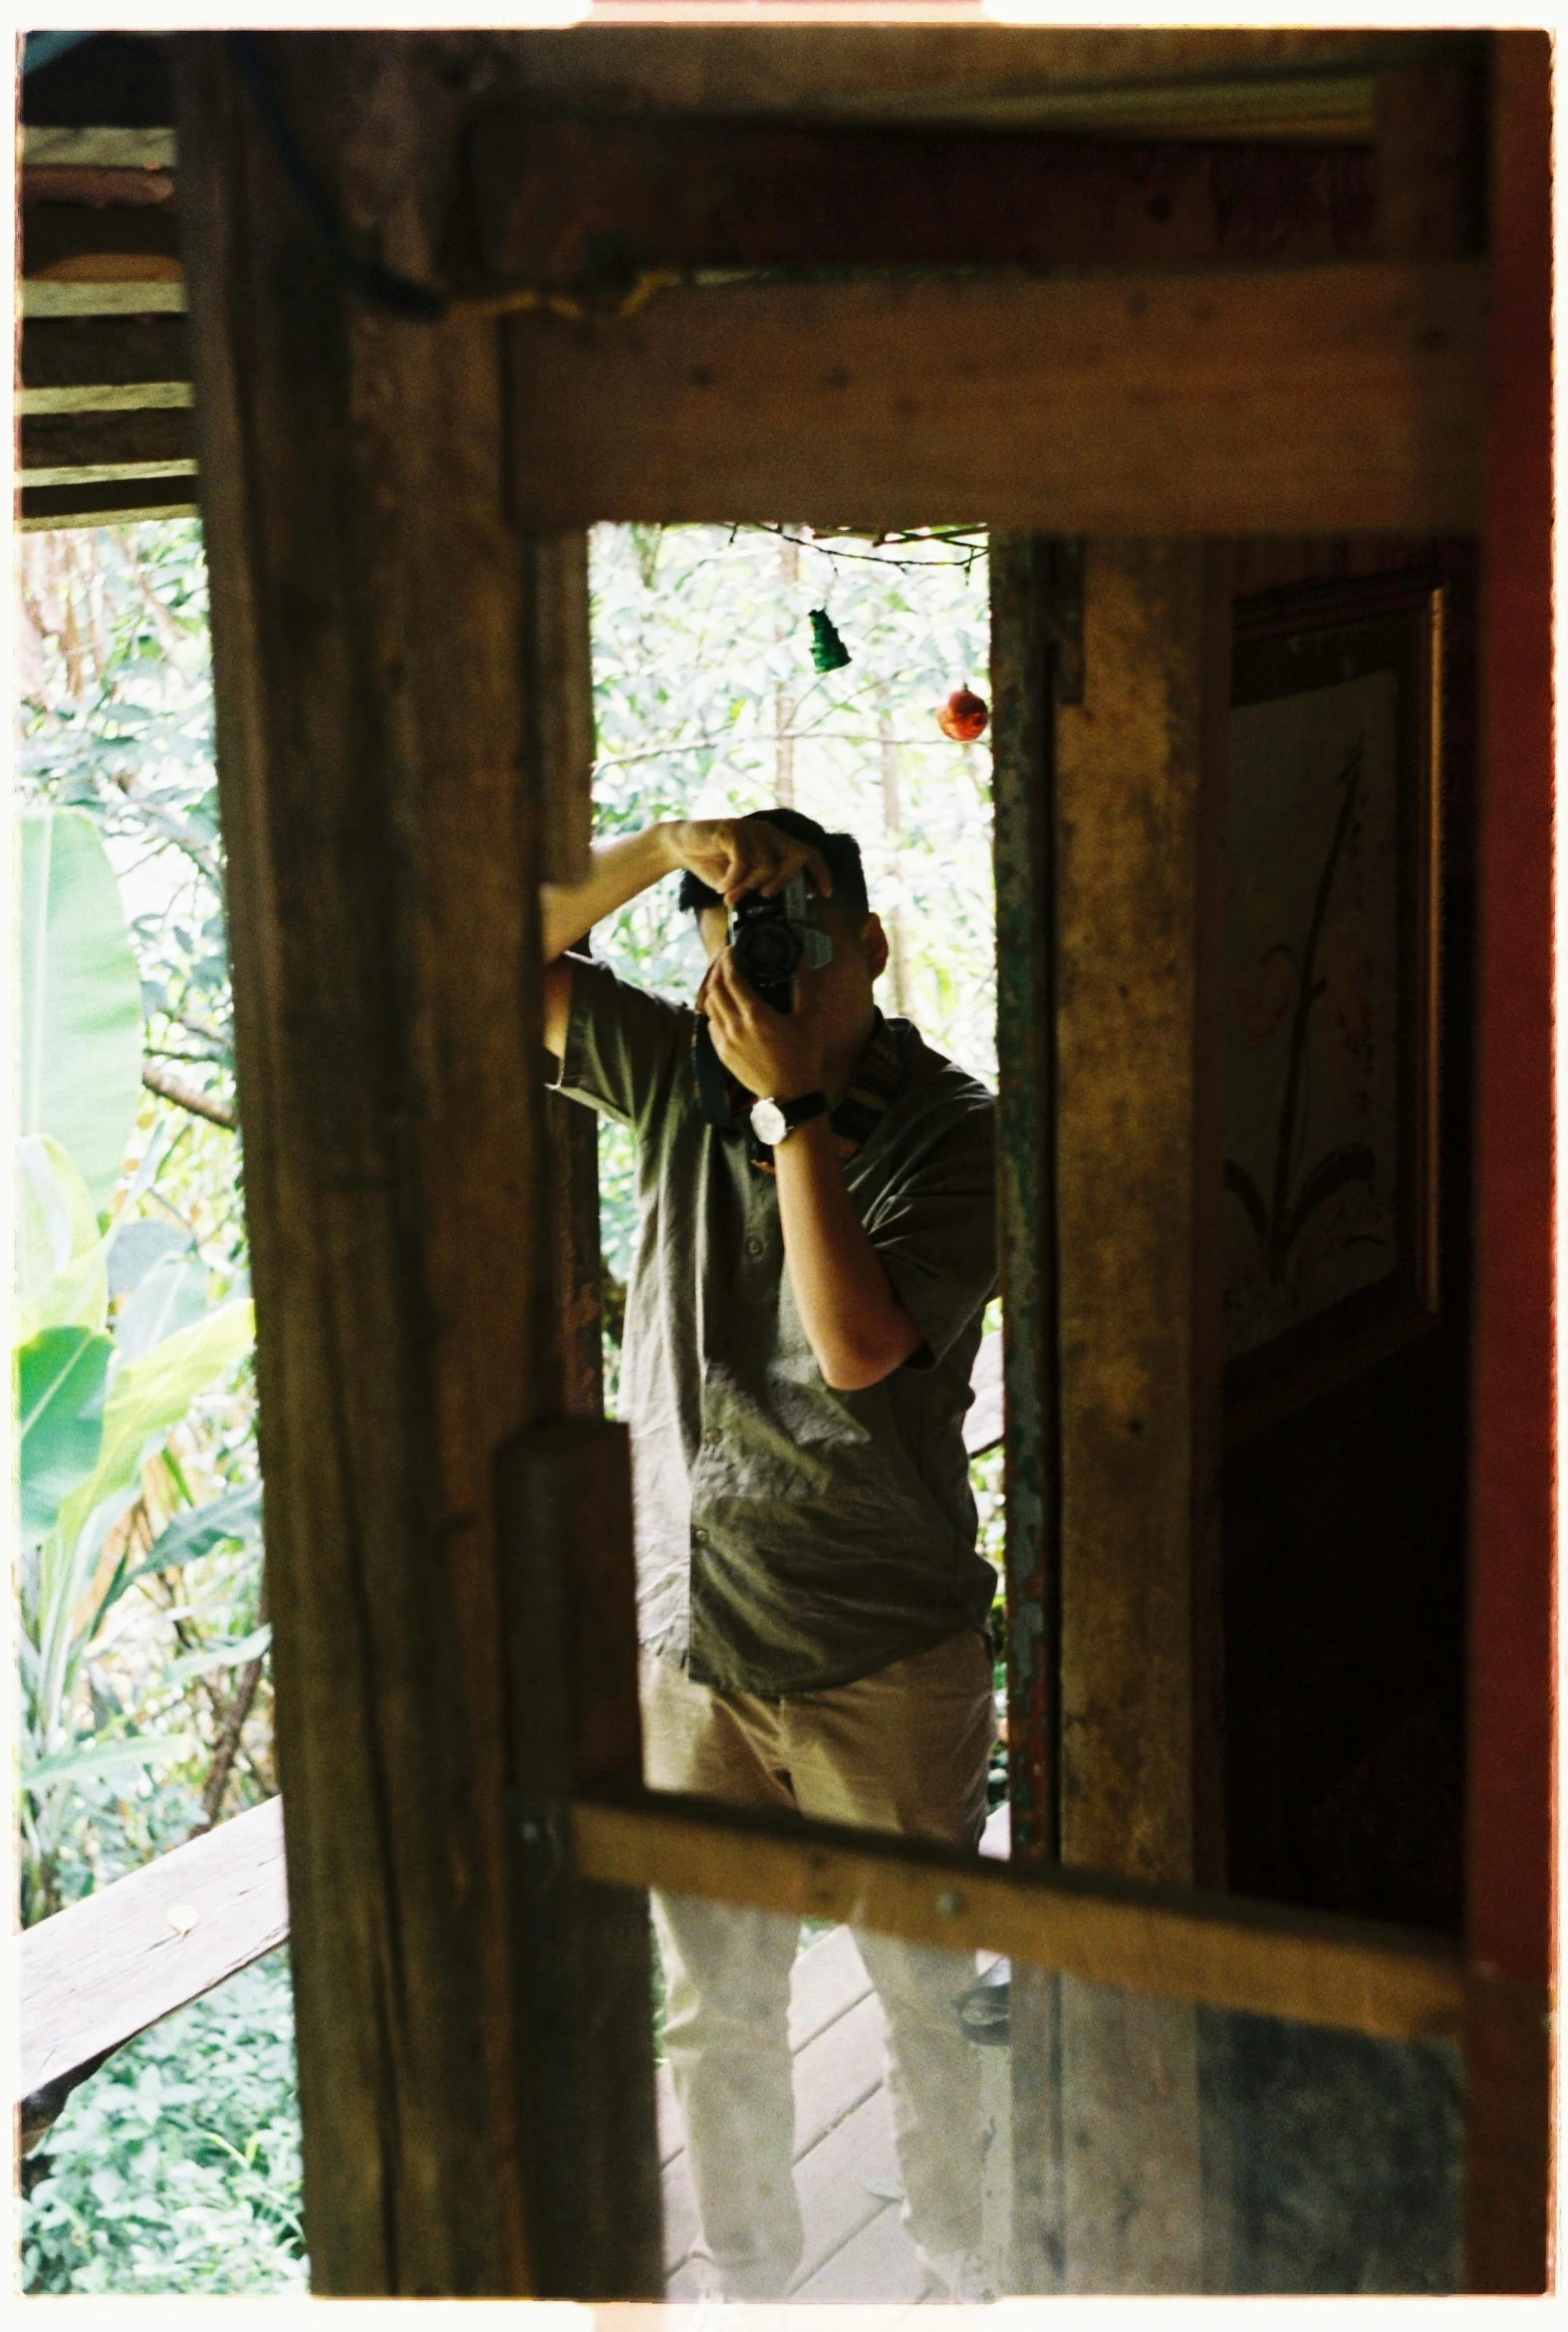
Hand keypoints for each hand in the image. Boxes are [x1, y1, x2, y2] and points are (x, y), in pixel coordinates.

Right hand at [666, 817, 832, 909]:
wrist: (681, 846)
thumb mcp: (742, 880)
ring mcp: (751, 829)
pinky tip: (721, 887)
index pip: (809, 853)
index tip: (824, 896)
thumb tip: (781, 911)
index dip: (820, 874)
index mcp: (775, 842)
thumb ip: (761, 888)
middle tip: (767, 896)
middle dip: (788, 881)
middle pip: (798, 854)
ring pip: (767, 865)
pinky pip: (743, 862)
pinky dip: (733, 881)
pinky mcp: (733, 831)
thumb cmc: (714, 865)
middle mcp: (768, 832)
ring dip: (747, 887)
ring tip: (731, 897)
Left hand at [697, 947, 826, 1100]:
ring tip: (725, 978)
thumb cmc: (805, 1056)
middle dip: (718, 969)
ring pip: (709, 1005)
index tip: (732, 948)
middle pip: (714, 988)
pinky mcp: (722, 1053)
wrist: (791, 1096)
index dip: (728, 959)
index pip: (731, 978)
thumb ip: (805, 984)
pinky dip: (714, 1009)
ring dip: (714, 987)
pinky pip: (711, 1023)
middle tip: (727, 958)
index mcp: (756, 1016)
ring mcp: (725, 1042)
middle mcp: (735, 1027)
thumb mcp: (811, 1018)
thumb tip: (802, 956)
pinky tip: (726, 1004)